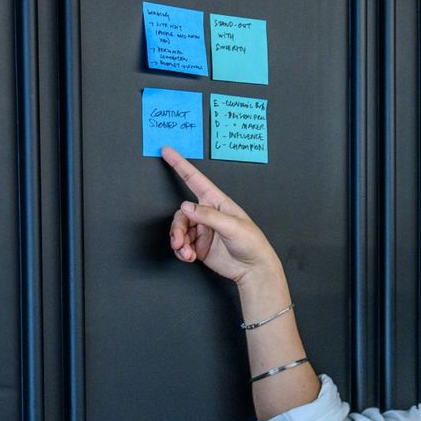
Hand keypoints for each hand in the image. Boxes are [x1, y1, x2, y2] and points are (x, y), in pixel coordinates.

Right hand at [162, 148, 280, 286]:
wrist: (253, 269)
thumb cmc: (251, 243)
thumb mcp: (232, 226)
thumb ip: (208, 216)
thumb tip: (186, 206)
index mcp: (217, 202)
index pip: (195, 180)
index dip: (180, 165)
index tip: (167, 151)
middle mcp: (207, 214)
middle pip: (181, 213)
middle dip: (177, 228)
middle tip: (179, 242)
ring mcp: (202, 231)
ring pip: (179, 230)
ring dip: (179, 242)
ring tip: (187, 252)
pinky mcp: (199, 246)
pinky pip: (182, 245)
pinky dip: (181, 251)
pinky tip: (189, 256)